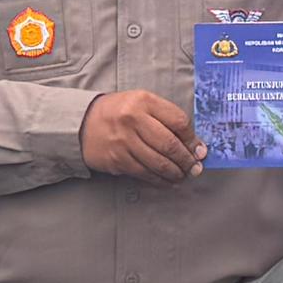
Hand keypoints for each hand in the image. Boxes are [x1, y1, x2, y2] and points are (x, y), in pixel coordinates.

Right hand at [80, 88, 202, 183]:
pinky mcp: (117, 160)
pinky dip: (159, 180)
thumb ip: (166, 118)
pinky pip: (145, 173)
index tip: (200, 150)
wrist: (83, 123)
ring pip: (159, 163)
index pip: (178, 121)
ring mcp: (124, 141)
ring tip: (183, 175)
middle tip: (195, 168)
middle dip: (187, 160)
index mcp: (144, 101)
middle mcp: (133, 120)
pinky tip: (167, 181)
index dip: (193, 139)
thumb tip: (193, 144)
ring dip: (176, 173)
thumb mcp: (142, 103)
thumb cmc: (119, 113)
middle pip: (170, 144)